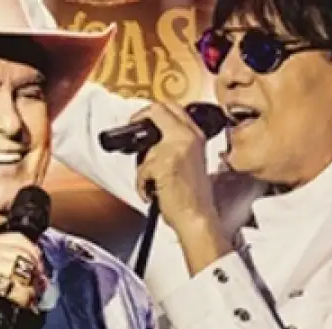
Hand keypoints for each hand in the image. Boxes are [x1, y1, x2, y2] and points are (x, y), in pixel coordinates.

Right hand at [0, 233, 46, 328]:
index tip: (39, 269)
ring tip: (29, 296)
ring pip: (21, 269)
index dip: (33, 253)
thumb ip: (7, 265)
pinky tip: (22, 303)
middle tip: (38, 286)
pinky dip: (23, 297)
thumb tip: (38, 274)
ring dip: (30, 286)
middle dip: (35, 271)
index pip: (18, 238)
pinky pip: (14, 286)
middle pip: (23, 253)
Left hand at [131, 102, 220, 231]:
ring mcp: (176, 148)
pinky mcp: (164, 164)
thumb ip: (175, 143)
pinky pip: (141, 170)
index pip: (172, 106)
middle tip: (134, 136)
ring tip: (155, 182)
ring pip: (145, 148)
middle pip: (156, 110)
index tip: (143, 121)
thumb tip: (152, 138)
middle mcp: (188, 137)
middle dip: (139, 120)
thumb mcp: (192, 160)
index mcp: (196, 135)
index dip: (152, 111)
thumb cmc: (194, 197)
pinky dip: (142, 185)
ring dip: (143, 168)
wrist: (197, 218)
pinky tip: (154, 192)